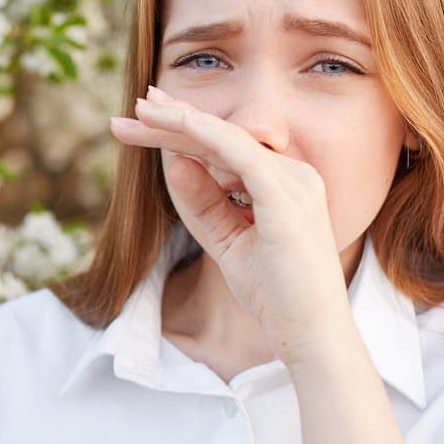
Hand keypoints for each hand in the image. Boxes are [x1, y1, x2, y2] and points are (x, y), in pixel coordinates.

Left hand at [109, 85, 354, 364]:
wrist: (310, 335)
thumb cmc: (275, 295)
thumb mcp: (226, 242)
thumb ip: (203, 204)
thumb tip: (174, 164)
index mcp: (284, 183)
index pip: (226, 147)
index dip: (184, 130)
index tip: (145, 120)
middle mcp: (294, 174)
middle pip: (222, 137)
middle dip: (173, 120)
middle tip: (133, 108)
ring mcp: (295, 183)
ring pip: (226, 139)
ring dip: (179, 123)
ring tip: (140, 113)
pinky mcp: (287, 199)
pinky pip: (242, 155)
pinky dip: (208, 135)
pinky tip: (178, 122)